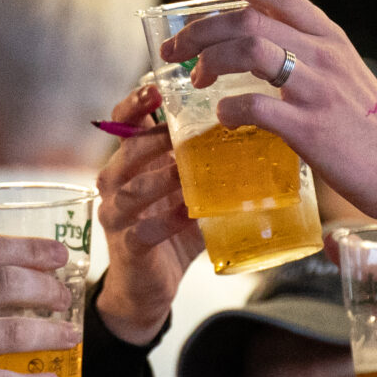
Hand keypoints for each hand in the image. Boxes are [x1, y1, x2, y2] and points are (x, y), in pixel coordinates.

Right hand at [94, 83, 201, 343]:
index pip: (124, 123)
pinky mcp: (127, 247)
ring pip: (129, 188)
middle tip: (185, 131)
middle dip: (155, 139)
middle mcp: (114, 182)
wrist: (148, 288)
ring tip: (186, 172)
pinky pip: (142, 230)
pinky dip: (166, 221)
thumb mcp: (188, 190)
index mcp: (129, 162)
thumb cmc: (172, 229)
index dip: (135, 104)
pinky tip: (189, 215)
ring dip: (160, 178)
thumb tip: (263, 136)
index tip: (157, 88)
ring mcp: (116, 216)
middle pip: (127, 150)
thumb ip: (208, 165)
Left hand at [158, 0, 376, 250]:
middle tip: (174, 50)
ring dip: (210, 61)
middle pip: (247, 19)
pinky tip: (225, 120)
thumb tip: (258, 58)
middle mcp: (323, 55)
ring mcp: (318, 90)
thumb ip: (307, 62)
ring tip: (196, 81)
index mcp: (330, 39)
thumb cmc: (375, 132)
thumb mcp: (344, 79)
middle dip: (200, 29)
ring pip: (249, 48)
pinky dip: (229, 110)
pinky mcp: (312, 129)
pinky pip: (255, 106)